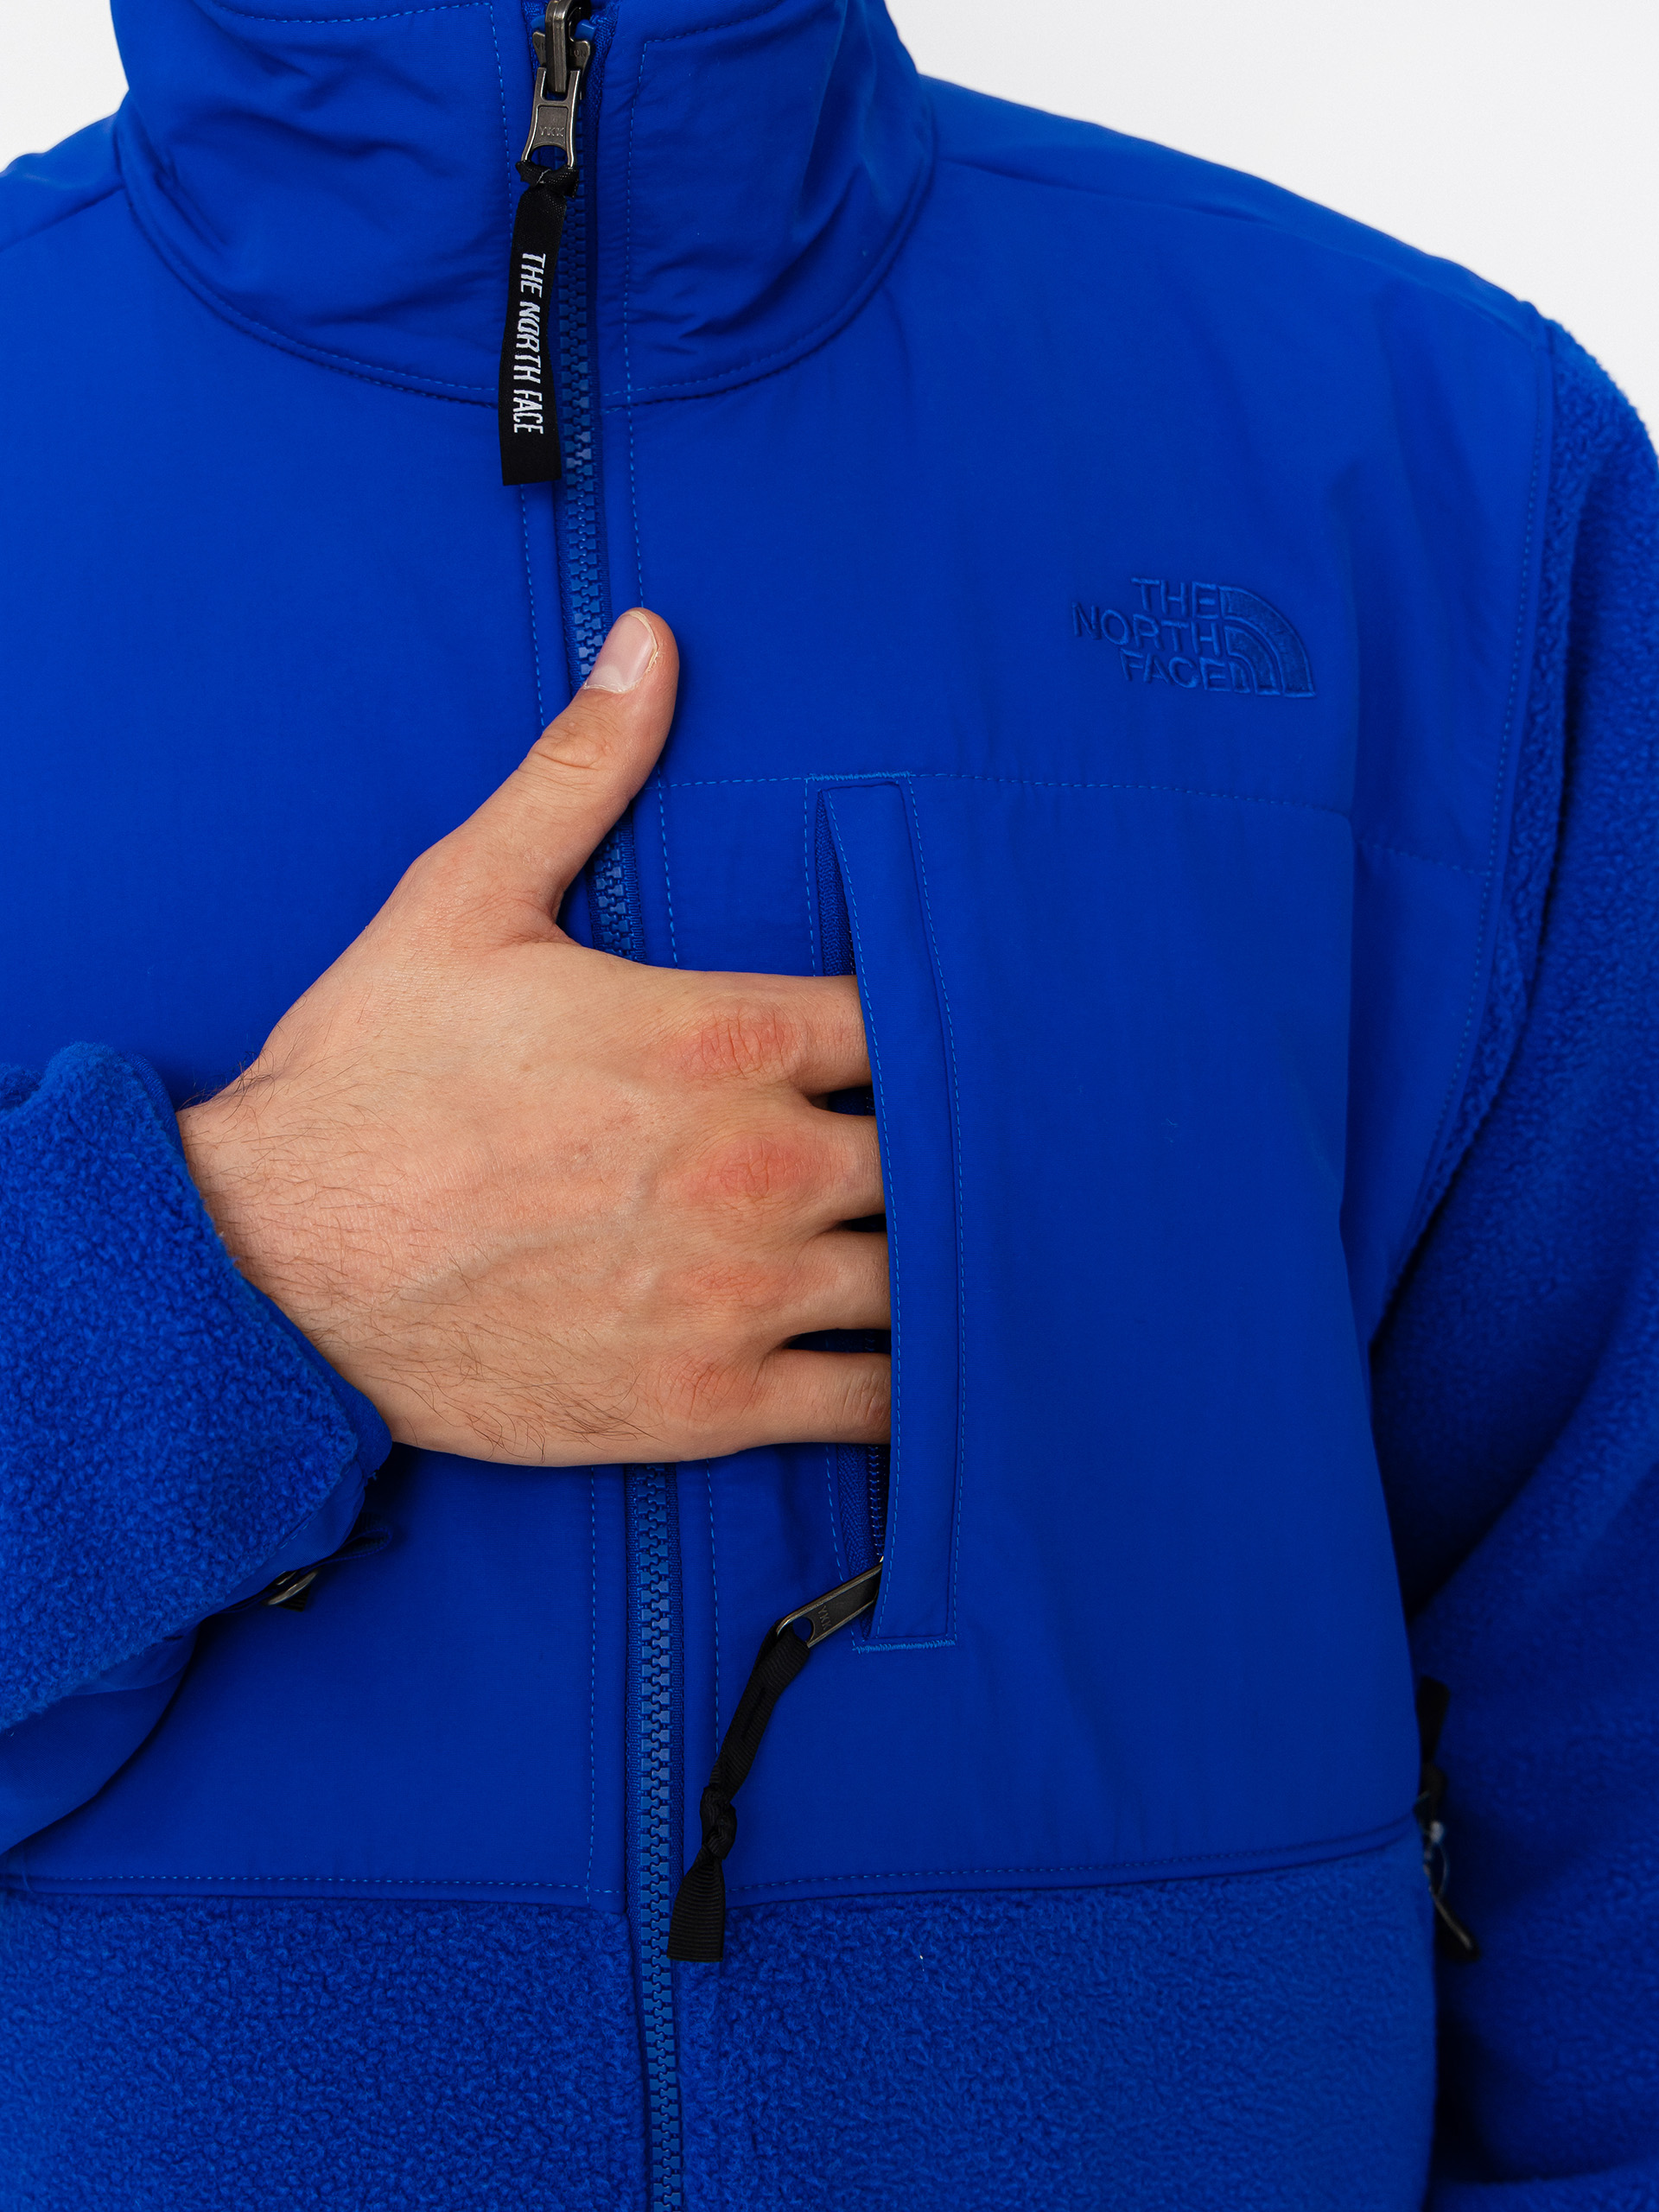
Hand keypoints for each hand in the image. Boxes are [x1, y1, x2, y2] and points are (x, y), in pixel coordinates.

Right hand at [179, 610, 888, 1464]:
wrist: (269, 1270)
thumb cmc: (366, 1082)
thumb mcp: (465, 899)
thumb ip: (579, 774)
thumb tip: (650, 641)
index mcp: (721, 1036)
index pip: (905, 1020)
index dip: (928, 1026)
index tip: (917, 1036)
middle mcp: (758, 1165)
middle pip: (934, 1152)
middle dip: (936, 1146)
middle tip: (939, 1148)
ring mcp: (741, 1293)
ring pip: (921, 1281)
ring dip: (938, 1264)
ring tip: (942, 1252)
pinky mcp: (707, 1403)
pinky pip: (870, 1407)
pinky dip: (907, 1391)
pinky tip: (915, 1366)